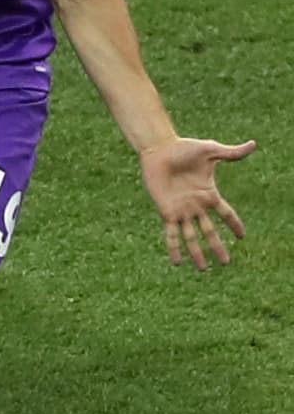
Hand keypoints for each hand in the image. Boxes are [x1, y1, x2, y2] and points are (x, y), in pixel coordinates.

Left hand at [140, 136, 255, 269]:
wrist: (159, 150)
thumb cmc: (184, 148)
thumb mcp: (210, 151)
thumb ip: (231, 153)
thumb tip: (253, 144)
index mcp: (208, 194)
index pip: (226, 214)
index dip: (234, 224)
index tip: (242, 236)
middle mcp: (196, 206)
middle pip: (210, 231)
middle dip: (217, 246)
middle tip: (226, 262)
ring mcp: (182, 211)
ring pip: (191, 237)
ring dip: (197, 253)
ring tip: (202, 269)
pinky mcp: (167, 212)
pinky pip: (172, 234)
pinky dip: (174, 248)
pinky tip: (177, 262)